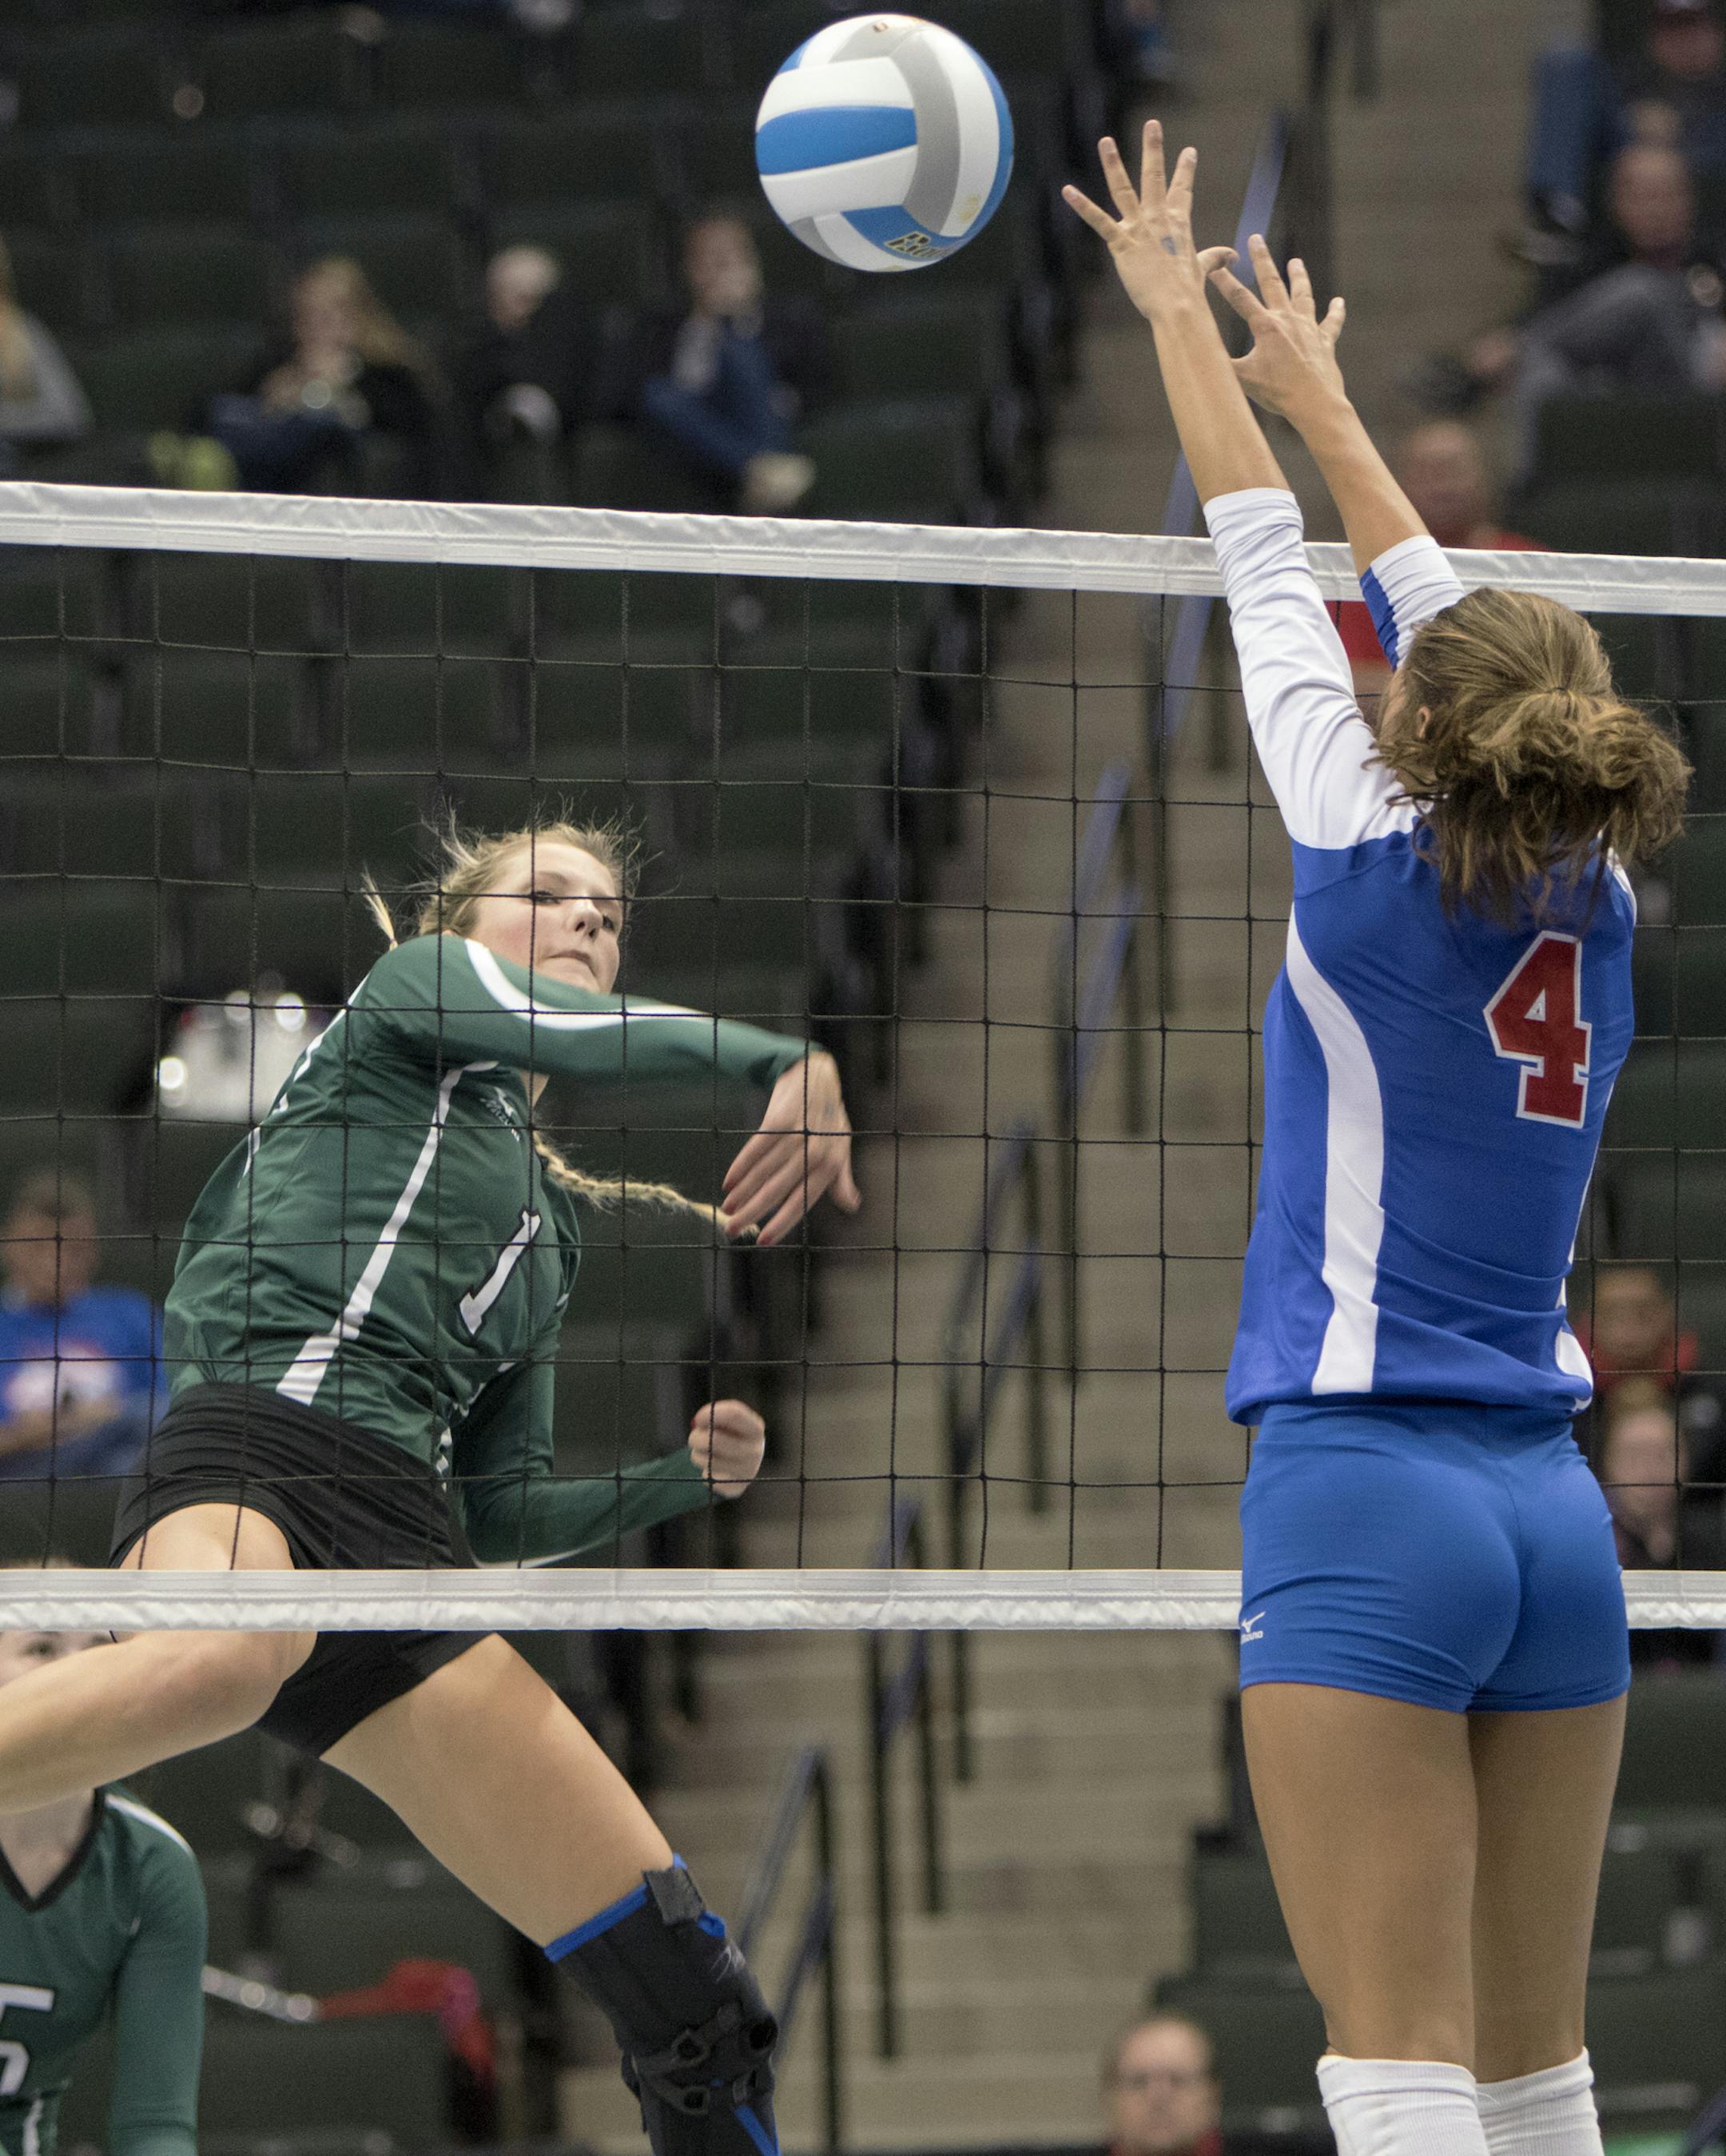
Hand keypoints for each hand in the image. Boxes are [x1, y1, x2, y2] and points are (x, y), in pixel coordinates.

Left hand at [688, 1399, 765, 1499]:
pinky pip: (708, 1478)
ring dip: (697, 1455)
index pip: (734, 1414)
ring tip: (703, 1453)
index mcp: (755, 1429)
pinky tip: (712, 1469)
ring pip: (708, 1461)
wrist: (741, 1465)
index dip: (711, 1414)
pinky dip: (705, 1472)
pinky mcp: (736, 1488)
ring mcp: (747, 1472)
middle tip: (694, 1438)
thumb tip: (698, 1422)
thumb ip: (716, 1416)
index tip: (698, 1419)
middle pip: (716, 1440)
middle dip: (697, 1437)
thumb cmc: (731, 1437)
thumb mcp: (728, 1422)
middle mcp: (755, 1451)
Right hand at [722, 1051, 860, 1248]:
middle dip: (752, 1213)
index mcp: (829, 1166)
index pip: (801, 1202)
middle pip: (776, 1191)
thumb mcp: (841, 1148)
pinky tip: (729, 1182)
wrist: (815, 1077)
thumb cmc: (828, 1119)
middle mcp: (814, 1153)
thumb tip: (852, 1205)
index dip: (781, 1223)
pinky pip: (755, 1150)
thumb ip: (842, 1179)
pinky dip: (740, 1167)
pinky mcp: (778, 1121)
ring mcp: (796, 1137)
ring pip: (762, 1173)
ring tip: (727, 1208)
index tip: (763, 1241)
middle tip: (732, 1229)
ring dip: (742, 1193)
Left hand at [1062, 121, 1235, 323]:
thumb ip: (1216, 258)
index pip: (1182, 191)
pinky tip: (1068, 190)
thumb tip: (1233, 257)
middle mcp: (1158, 219)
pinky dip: (1082, 206)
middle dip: (1153, 149)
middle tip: (1152, 124)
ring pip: (1124, 189)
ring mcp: (1139, 229)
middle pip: (1155, 177)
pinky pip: (1099, 221)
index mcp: (1178, 223)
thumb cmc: (1189, 291)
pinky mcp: (1122, 243)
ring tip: (1105, 141)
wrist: (1178, 306)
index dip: (1185, 170)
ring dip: (1113, 164)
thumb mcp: (1203, 268)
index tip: (1188, 151)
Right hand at [1207, 235, 1347, 422]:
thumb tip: (1199, 355)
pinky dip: (1335, 312)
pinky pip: (1331, 322)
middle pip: (1272, 283)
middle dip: (1261, 259)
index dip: (1224, 282)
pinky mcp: (1325, 342)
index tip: (1214, 267)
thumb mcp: (1243, 380)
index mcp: (1266, 327)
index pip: (1240, 299)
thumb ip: (1222, 364)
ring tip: (1296, 262)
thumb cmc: (1278, 392)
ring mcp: (1309, 329)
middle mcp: (1288, 320)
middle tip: (1255, 239)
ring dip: (1298, 277)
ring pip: (1303, 295)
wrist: (1315, 403)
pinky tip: (1338, 302)